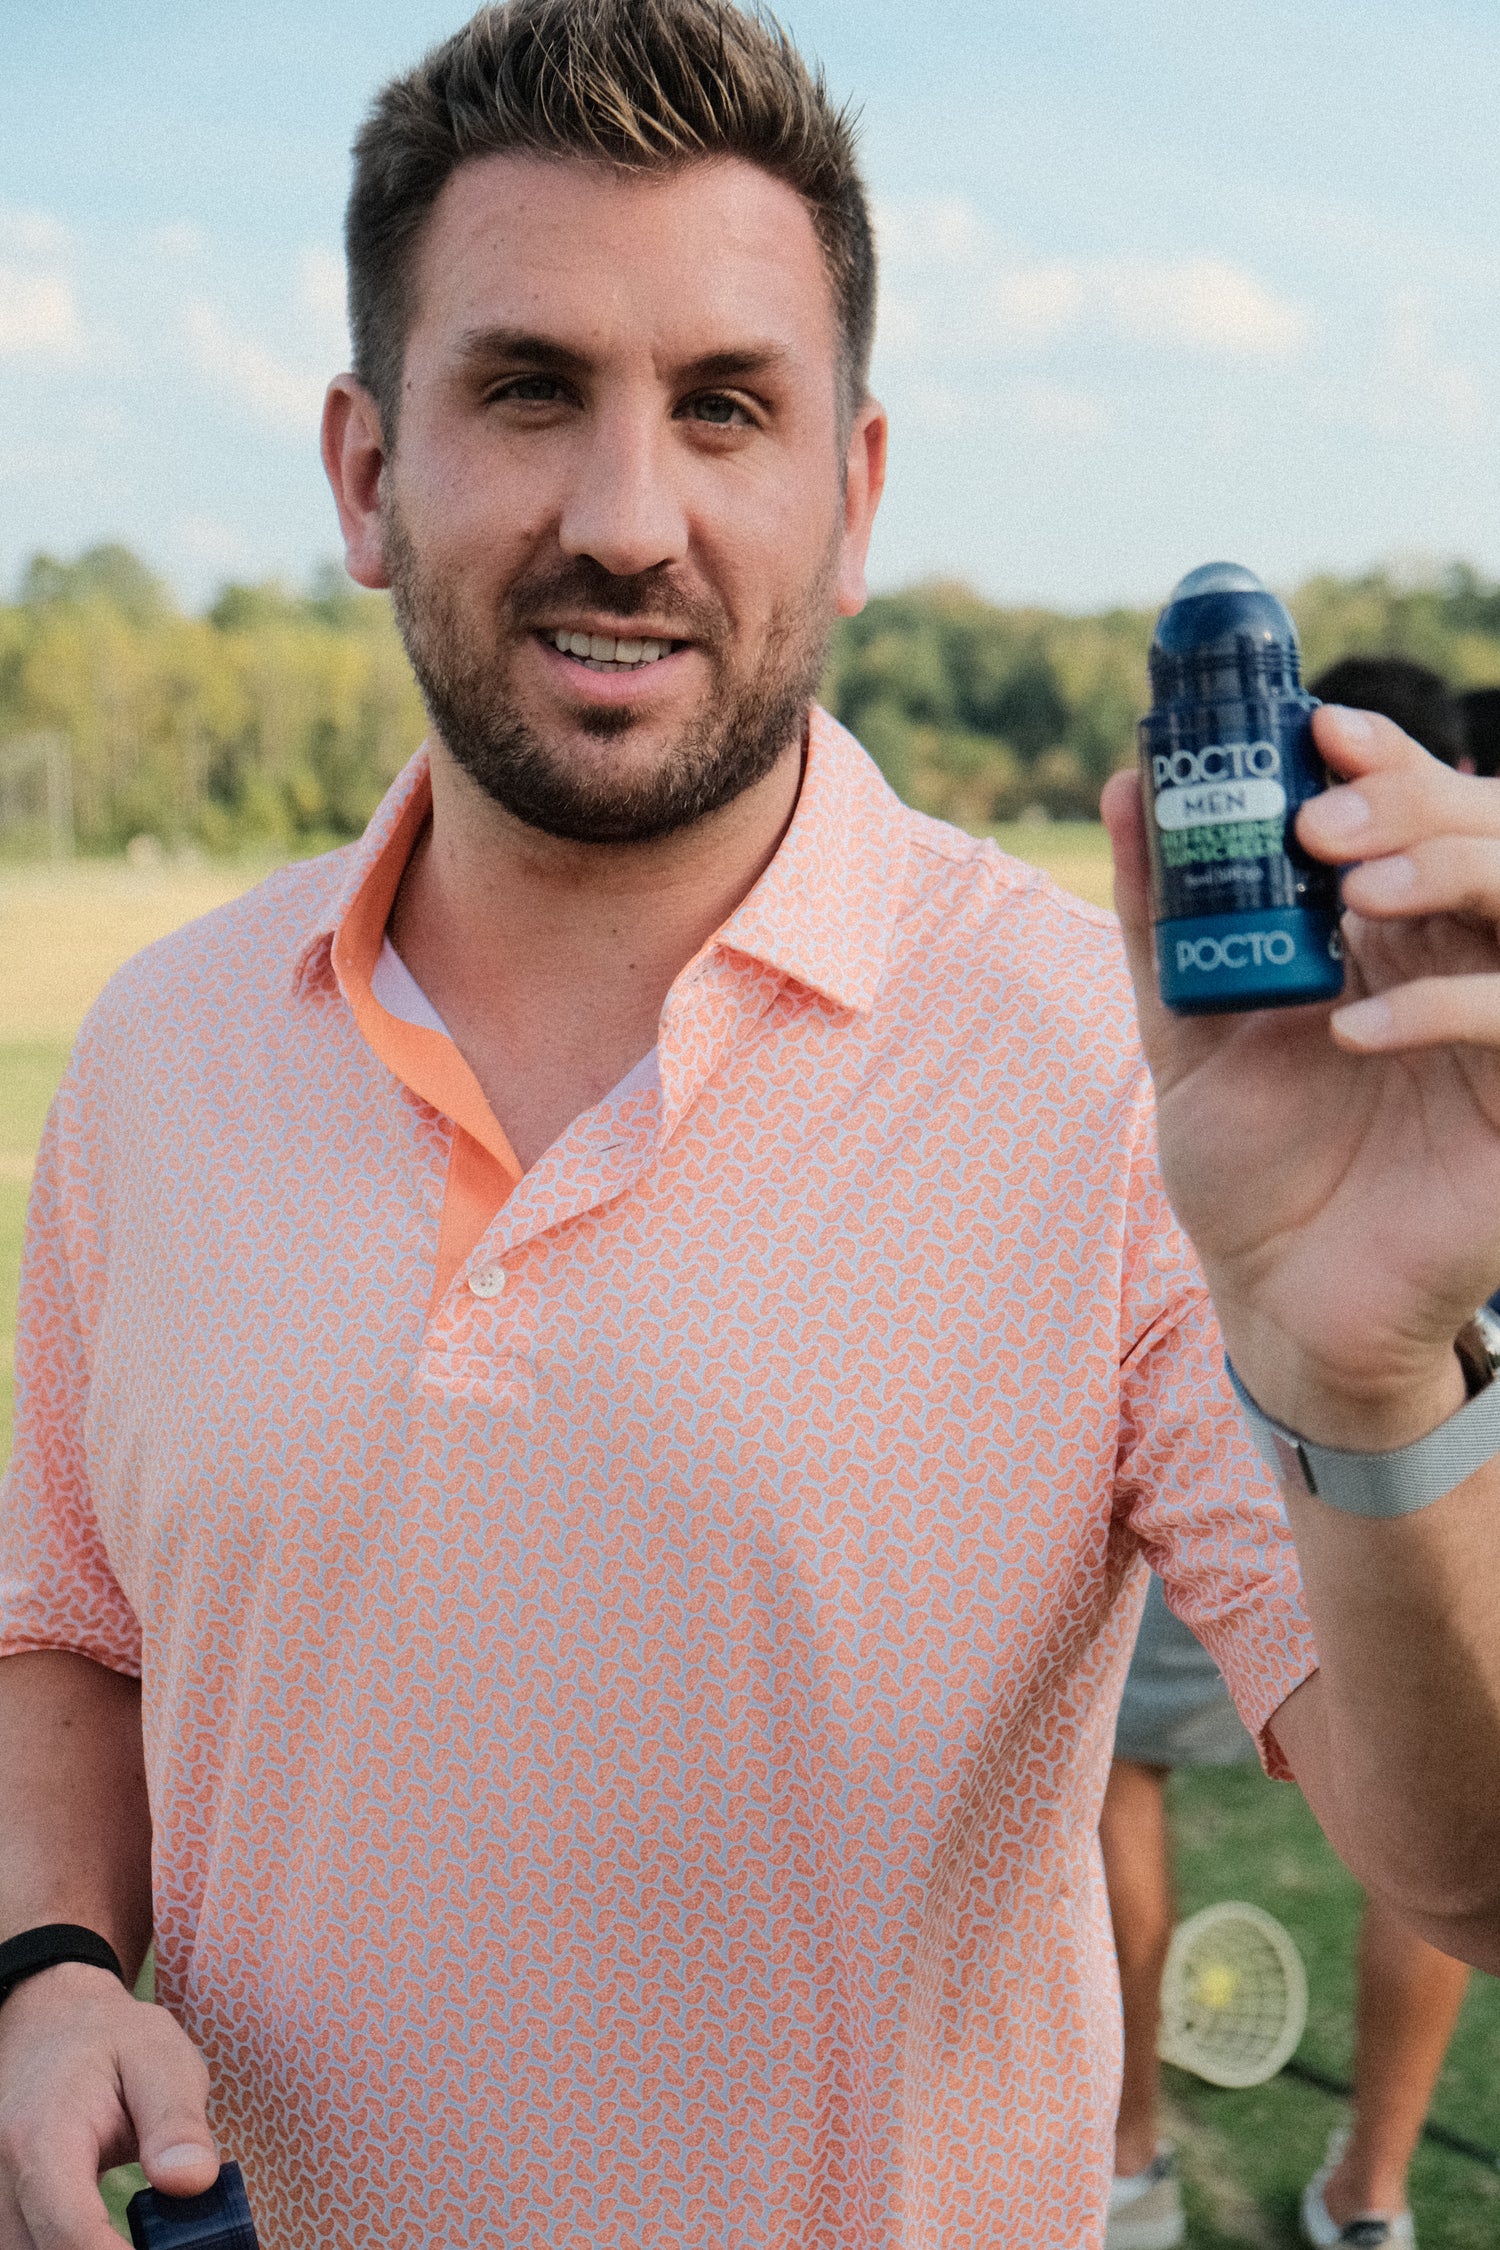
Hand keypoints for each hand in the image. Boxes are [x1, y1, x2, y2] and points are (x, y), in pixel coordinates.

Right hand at [0, 1963, 216, 2248]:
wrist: (53, 2021)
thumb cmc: (112, 2039)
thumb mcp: (159, 2057)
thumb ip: (175, 2120)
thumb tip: (193, 2182)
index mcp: (43, 2137)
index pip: (70, 2232)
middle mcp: (3, 2175)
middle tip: (165, 2242)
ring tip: (141, 2235)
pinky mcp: (0, 2207)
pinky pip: (24, 2244)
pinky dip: (66, 2249)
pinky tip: (109, 2241)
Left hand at [1103, 705, 1499, 1448]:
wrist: (1281, 1301)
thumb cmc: (1249, 1164)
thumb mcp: (1186, 1025)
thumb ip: (1166, 910)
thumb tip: (1131, 781)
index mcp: (1391, 930)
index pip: (1414, 808)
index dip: (1382, 756)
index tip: (1315, 727)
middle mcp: (1460, 961)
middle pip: (1483, 830)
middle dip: (1406, 802)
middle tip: (1315, 821)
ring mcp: (1498, 1033)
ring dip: (1446, 870)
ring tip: (1350, 891)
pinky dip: (1445, 1008)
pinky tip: (1355, 1028)